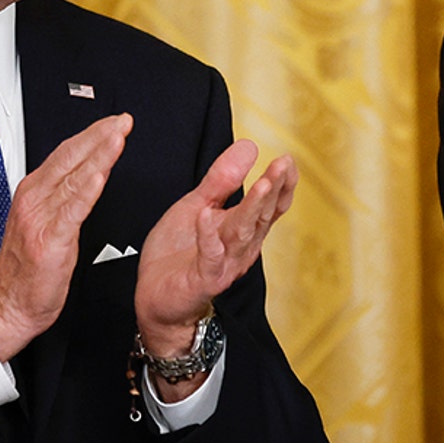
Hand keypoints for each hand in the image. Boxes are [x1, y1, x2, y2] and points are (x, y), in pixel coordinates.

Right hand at [0, 113, 131, 361]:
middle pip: (70, 158)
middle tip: (123, 120)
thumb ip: (61, 198)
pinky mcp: (48, 240)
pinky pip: (71, 210)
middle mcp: (34, 199)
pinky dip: (85, 190)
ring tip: (117, 136)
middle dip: (99, 136)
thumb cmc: (29, 270)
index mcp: (33, 193)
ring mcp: (40, 218)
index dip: (92, 135)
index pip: (66, 154)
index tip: (114, 122)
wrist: (9, 306)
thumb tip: (85, 176)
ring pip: (73, 177)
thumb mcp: (43, 223)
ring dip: (98, 154)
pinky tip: (99, 175)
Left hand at [134, 140, 296, 399]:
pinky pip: (209, 257)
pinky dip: (208, 238)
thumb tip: (250, 145)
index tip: (287, 159)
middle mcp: (241, 246)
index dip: (282, 183)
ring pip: (242, 233)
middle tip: (283, 164)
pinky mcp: (203, 279)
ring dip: (252, 208)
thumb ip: (222, 180)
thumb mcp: (198, 206)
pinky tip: (206, 217)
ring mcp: (224, 263)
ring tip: (262, 184)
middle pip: (262, 215)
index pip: (270, 204)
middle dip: (273, 188)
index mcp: (244, 228)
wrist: (156, 297)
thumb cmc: (180, 252)